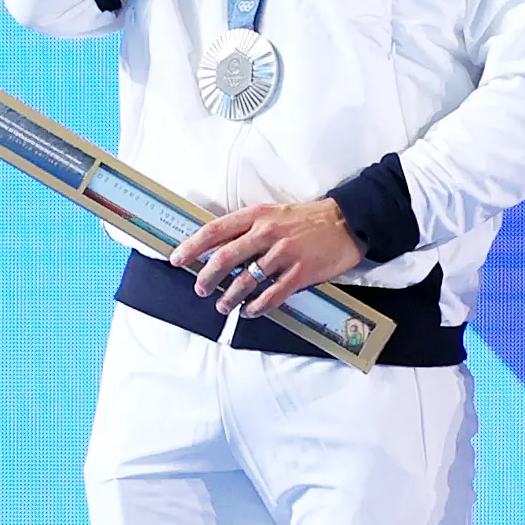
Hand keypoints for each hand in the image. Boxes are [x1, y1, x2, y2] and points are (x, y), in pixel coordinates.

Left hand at [171, 198, 362, 317]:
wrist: (346, 222)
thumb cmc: (308, 219)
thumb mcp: (273, 213)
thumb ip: (248, 229)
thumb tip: (221, 248)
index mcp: (257, 216)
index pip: (215, 231)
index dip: (192, 246)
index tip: (177, 258)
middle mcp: (267, 234)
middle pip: (226, 258)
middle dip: (207, 277)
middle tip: (201, 288)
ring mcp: (284, 254)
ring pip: (246, 280)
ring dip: (230, 297)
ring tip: (224, 305)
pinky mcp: (300, 273)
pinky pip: (271, 295)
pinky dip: (257, 306)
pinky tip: (250, 310)